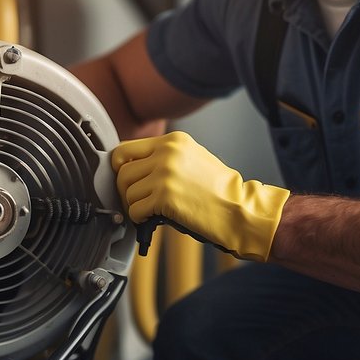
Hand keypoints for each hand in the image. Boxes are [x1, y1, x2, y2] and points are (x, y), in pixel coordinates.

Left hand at [111, 131, 289, 261]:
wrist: (238, 209)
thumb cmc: (218, 189)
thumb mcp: (192, 158)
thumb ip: (164, 157)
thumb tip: (133, 167)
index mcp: (173, 141)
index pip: (126, 148)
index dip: (120, 167)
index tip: (126, 179)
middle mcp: (167, 153)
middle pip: (122, 172)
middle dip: (125, 191)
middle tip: (136, 201)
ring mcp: (165, 175)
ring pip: (127, 192)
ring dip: (134, 206)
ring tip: (149, 211)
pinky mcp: (164, 198)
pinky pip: (135, 210)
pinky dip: (140, 218)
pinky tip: (153, 219)